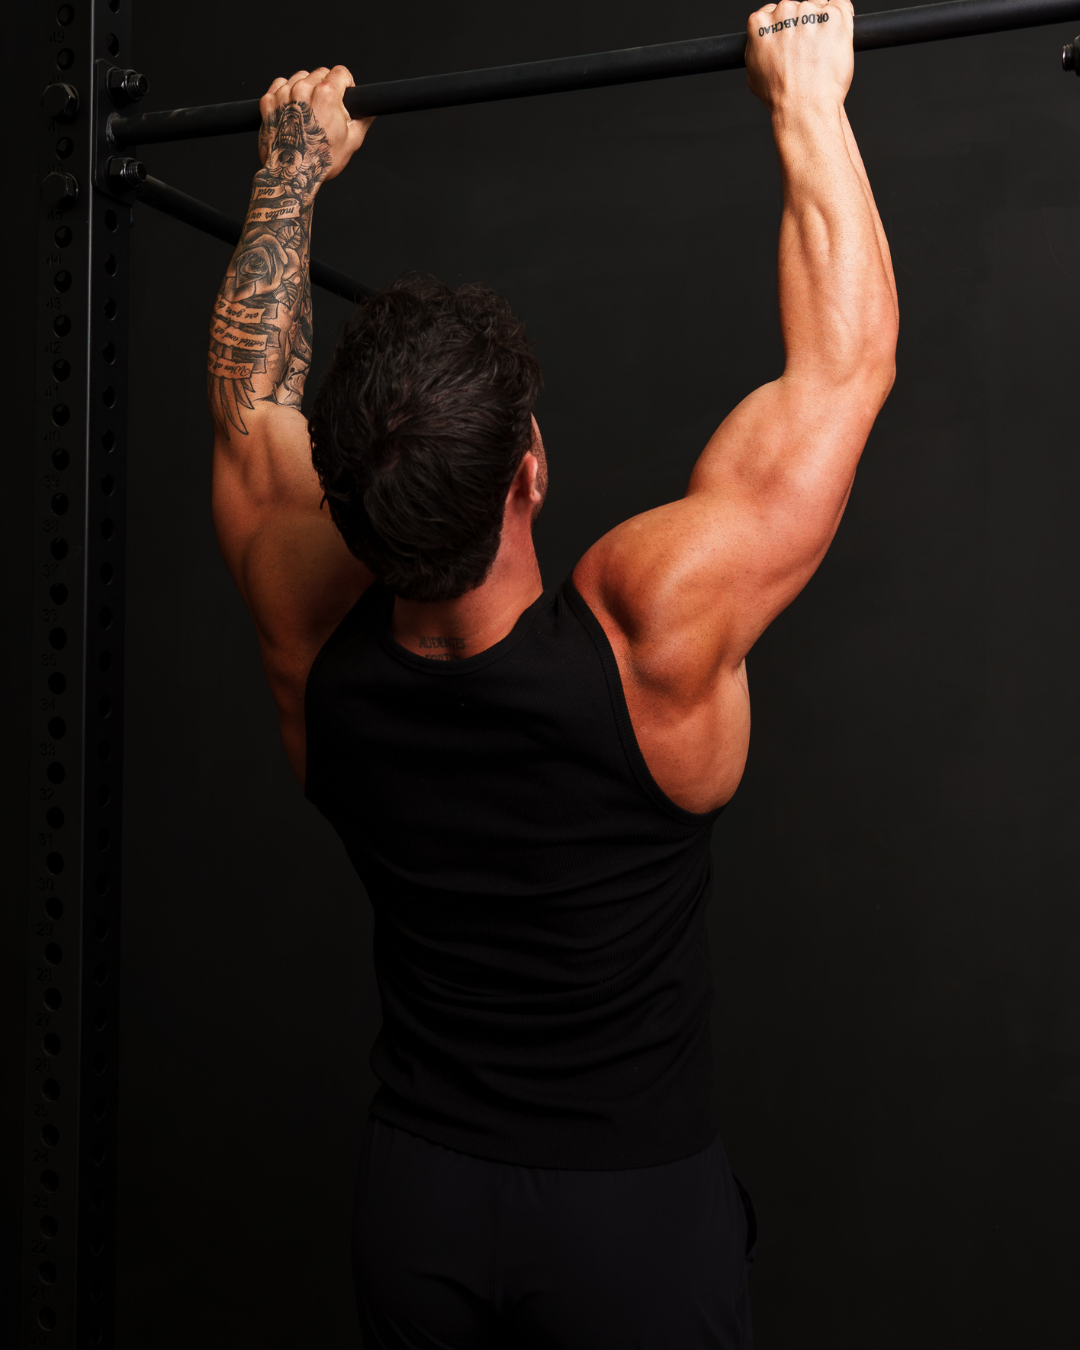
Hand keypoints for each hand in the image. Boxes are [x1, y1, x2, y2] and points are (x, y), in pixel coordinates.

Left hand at [257, 65, 374, 186]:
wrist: (291, 175)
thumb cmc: (322, 160)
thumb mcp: (353, 141)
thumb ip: (364, 119)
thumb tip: (370, 109)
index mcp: (327, 94)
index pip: (340, 72)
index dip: (346, 84)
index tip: (344, 95)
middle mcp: (304, 88)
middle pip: (320, 73)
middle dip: (325, 87)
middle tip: (325, 110)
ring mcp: (284, 93)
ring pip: (299, 78)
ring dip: (306, 89)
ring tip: (308, 112)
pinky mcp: (268, 101)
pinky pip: (280, 86)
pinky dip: (286, 94)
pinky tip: (293, 111)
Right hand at [745, 0, 853, 113]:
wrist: (804, 105)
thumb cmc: (781, 95)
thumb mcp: (753, 73)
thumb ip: (758, 49)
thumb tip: (764, 44)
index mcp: (761, 22)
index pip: (774, 11)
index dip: (785, 28)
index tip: (792, 41)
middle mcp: (784, 11)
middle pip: (797, 8)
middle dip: (803, 26)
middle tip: (807, 52)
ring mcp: (810, 11)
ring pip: (819, 7)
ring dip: (822, 25)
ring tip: (821, 53)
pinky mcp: (835, 15)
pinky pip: (842, 6)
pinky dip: (841, 20)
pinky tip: (836, 39)